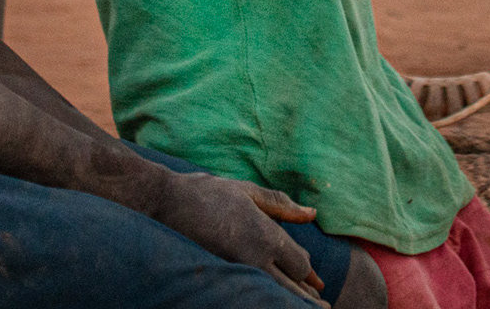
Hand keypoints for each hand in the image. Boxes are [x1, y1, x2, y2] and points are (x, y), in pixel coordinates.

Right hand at [151, 171, 328, 304]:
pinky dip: (266, 297)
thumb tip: (312, 214)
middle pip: (290, 286)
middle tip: (323, 307)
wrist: (166, 204)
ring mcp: (237, 270)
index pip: (300, 264)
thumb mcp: (249, 192)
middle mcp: (256, 258)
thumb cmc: (209, 193)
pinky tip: (270, 298)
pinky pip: (251, 292)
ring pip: (272, 293)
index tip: (316, 281)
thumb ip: (282, 205)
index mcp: (267, 236)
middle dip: (307, 297)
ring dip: (290, 301)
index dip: (309, 273)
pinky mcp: (221, 275)